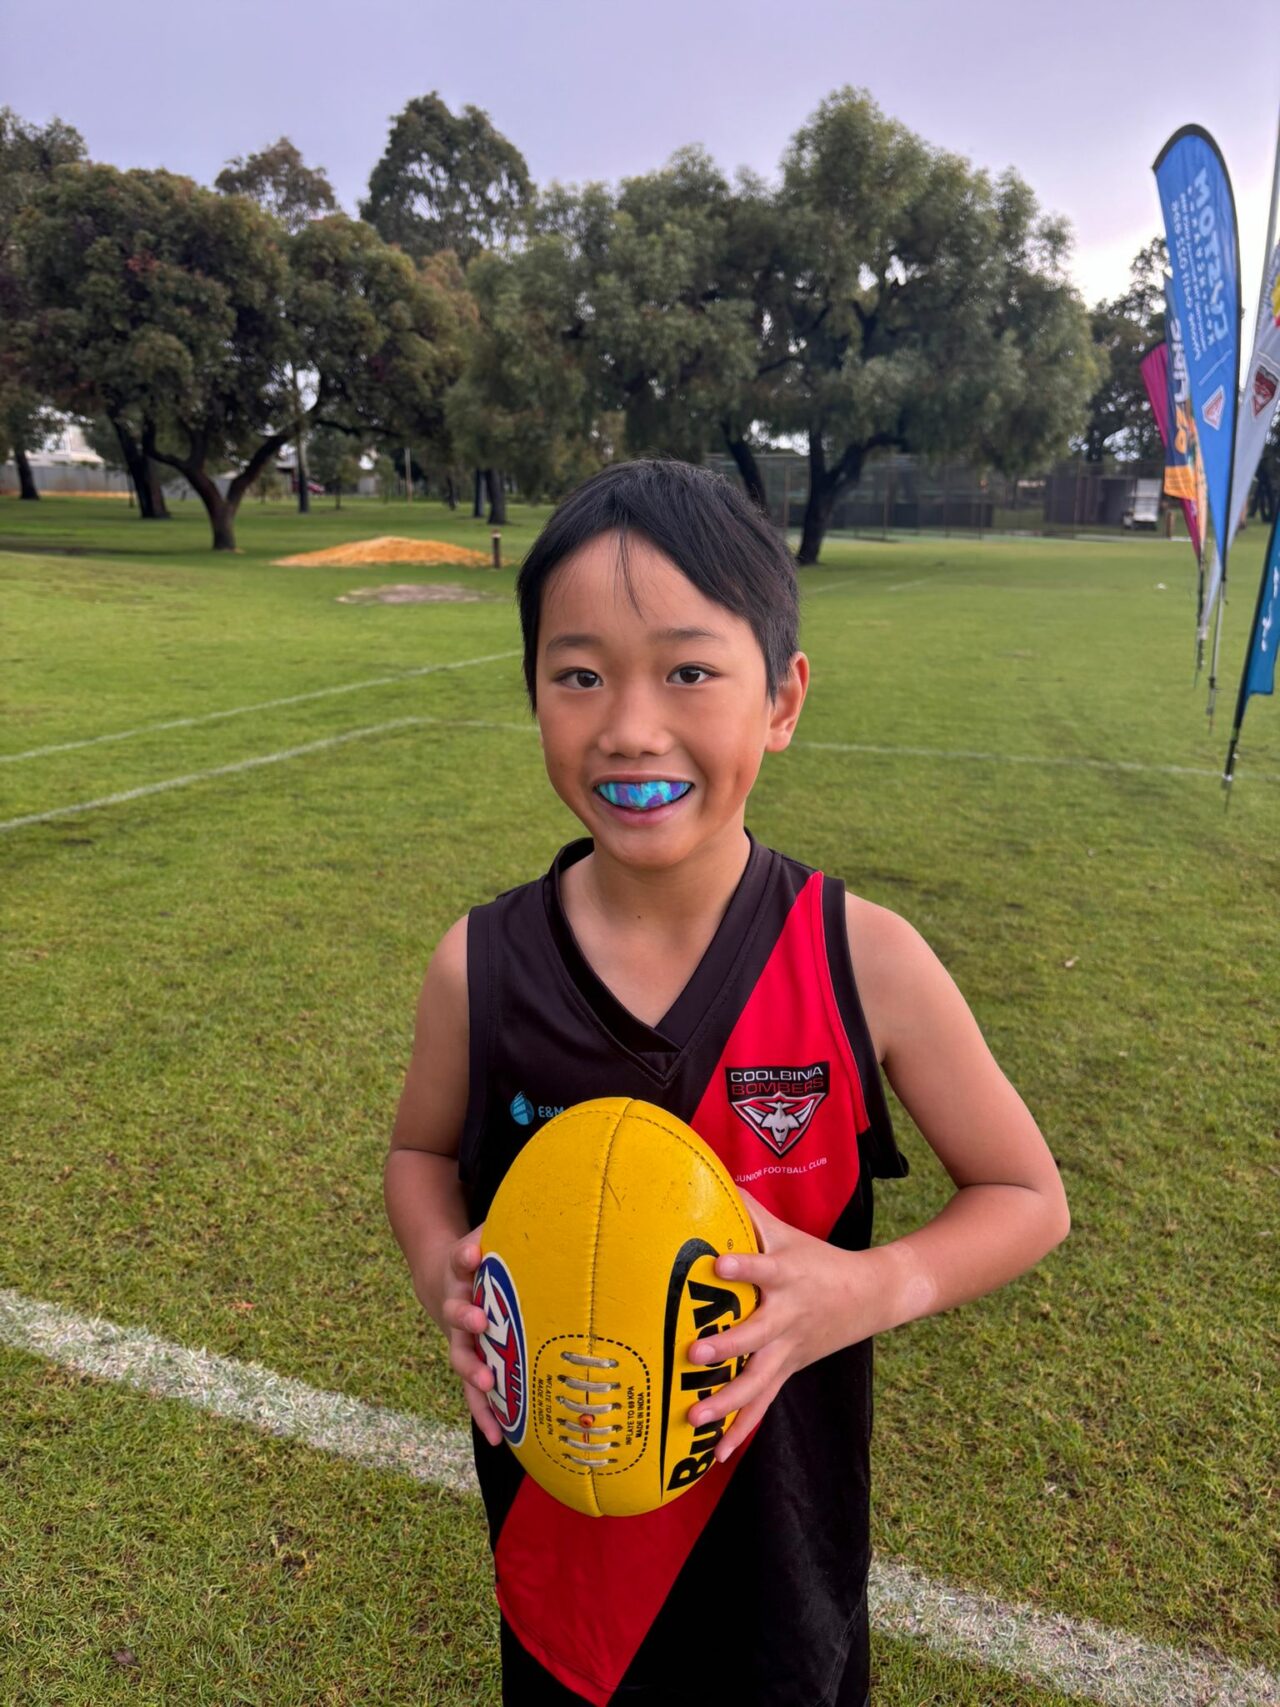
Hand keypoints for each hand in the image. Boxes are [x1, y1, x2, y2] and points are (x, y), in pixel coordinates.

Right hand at [426, 1227, 504, 1447]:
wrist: (446, 1278)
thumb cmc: (484, 1257)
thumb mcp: (492, 1236)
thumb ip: (510, 1231)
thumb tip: (556, 1216)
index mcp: (462, 1272)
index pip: (461, 1258)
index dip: (465, 1256)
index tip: (472, 1254)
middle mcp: (457, 1306)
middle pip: (456, 1312)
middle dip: (465, 1317)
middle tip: (478, 1320)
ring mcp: (461, 1339)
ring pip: (462, 1358)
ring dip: (472, 1371)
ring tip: (486, 1382)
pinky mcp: (471, 1364)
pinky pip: (475, 1392)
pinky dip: (486, 1413)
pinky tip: (500, 1437)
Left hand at [686, 1189, 886, 1463]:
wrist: (870, 1296)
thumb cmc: (815, 1258)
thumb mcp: (786, 1231)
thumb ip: (746, 1208)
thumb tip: (705, 1172)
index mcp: (788, 1276)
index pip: (763, 1269)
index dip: (743, 1268)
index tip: (718, 1266)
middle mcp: (788, 1317)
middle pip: (757, 1336)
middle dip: (728, 1348)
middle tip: (695, 1353)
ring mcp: (788, 1350)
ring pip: (758, 1382)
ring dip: (727, 1402)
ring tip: (695, 1415)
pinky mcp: (787, 1371)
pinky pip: (762, 1407)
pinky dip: (740, 1432)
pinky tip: (714, 1455)